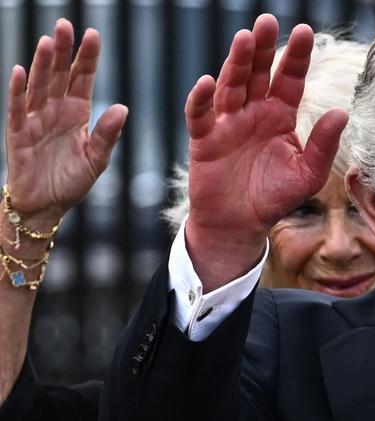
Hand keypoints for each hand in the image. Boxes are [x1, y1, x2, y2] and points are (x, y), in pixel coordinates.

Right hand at [5, 18, 127, 226]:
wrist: (47, 205)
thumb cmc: (72, 181)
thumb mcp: (97, 160)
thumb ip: (108, 135)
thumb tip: (122, 109)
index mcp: (78, 113)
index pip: (83, 79)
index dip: (87, 58)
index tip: (93, 35)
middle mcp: (56, 110)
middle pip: (60, 75)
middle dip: (63, 51)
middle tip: (66, 25)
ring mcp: (35, 119)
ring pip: (39, 85)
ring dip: (43, 64)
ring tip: (48, 43)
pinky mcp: (18, 133)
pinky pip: (17, 108)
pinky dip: (18, 90)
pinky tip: (21, 71)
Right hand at [184, 14, 347, 287]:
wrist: (240, 224)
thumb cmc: (274, 198)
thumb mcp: (308, 174)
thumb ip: (323, 145)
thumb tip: (343, 113)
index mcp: (280, 116)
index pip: (290, 79)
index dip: (297, 57)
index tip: (305, 32)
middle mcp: (254, 112)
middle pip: (259, 73)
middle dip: (264, 49)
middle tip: (268, 22)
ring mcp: (228, 123)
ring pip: (232, 85)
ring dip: (237, 63)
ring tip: (245, 39)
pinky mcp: (205, 139)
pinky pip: (202, 115)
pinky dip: (201, 99)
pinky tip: (207, 82)